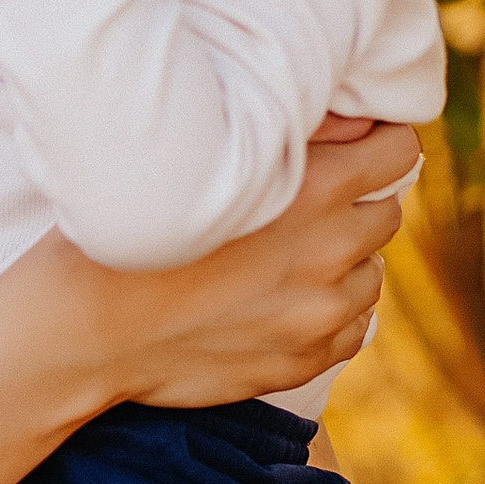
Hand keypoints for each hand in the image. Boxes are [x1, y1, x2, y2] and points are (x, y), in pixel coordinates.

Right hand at [82, 118, 420, 409]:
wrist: (85, 330)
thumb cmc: (132, 227)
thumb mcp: (204, 157)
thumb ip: (292, 135)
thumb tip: (354, 123)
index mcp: (313, 188)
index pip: (399, 152)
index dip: (380, 146)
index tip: (358, 150)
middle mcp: (329, 251)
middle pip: (387, 214)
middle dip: (356, 205)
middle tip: (307, 206)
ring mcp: (320, 313)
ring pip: (371, 276)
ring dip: (343, 264)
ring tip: (286, 261)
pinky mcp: (303, 360)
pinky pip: (350, 330)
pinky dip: (328, 315)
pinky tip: (279, 304)